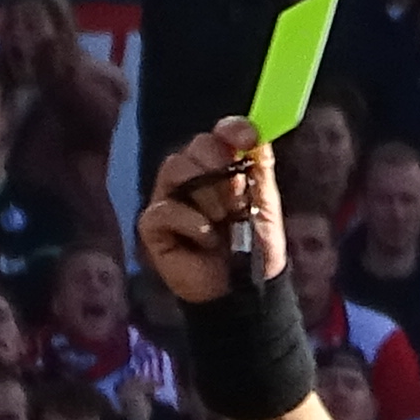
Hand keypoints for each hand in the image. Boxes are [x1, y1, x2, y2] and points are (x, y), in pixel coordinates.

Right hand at [133, 116, 286, 308]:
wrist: (242, 290)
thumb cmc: (253, 247)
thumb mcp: (266, 204)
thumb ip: (261, 168)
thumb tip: (259, 135)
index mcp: (221, 165)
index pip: (220, 132)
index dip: (232, 130)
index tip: (247, 139)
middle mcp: (192, 175)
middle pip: (197, 145)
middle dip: (221, 169)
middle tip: (236, 201)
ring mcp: (170, 197)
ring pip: (176, 168)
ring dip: (206, 196)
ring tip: (221, 222)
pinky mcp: (153, 225)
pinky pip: (165, 208)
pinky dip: (190, 223)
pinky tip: (205, 240)